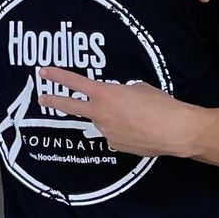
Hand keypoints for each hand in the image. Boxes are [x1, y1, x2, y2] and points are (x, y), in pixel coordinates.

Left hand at [35, 67, 195, 160]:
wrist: (176, 131)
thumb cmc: (161, 105)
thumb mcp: (139, 89)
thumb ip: (121, 93)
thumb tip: (118, 101)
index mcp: (105, 94)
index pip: (75, 83)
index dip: (58, 76)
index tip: (43, 72)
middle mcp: (100, 113)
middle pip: (70, 106)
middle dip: (54, 100)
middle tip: (42, 99)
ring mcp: (106, 132)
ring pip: (103, 121)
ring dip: (113, 118)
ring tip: (138, 118)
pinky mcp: (116, 145)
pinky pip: (116, 135)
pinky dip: (124, 131)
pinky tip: (141, 131)